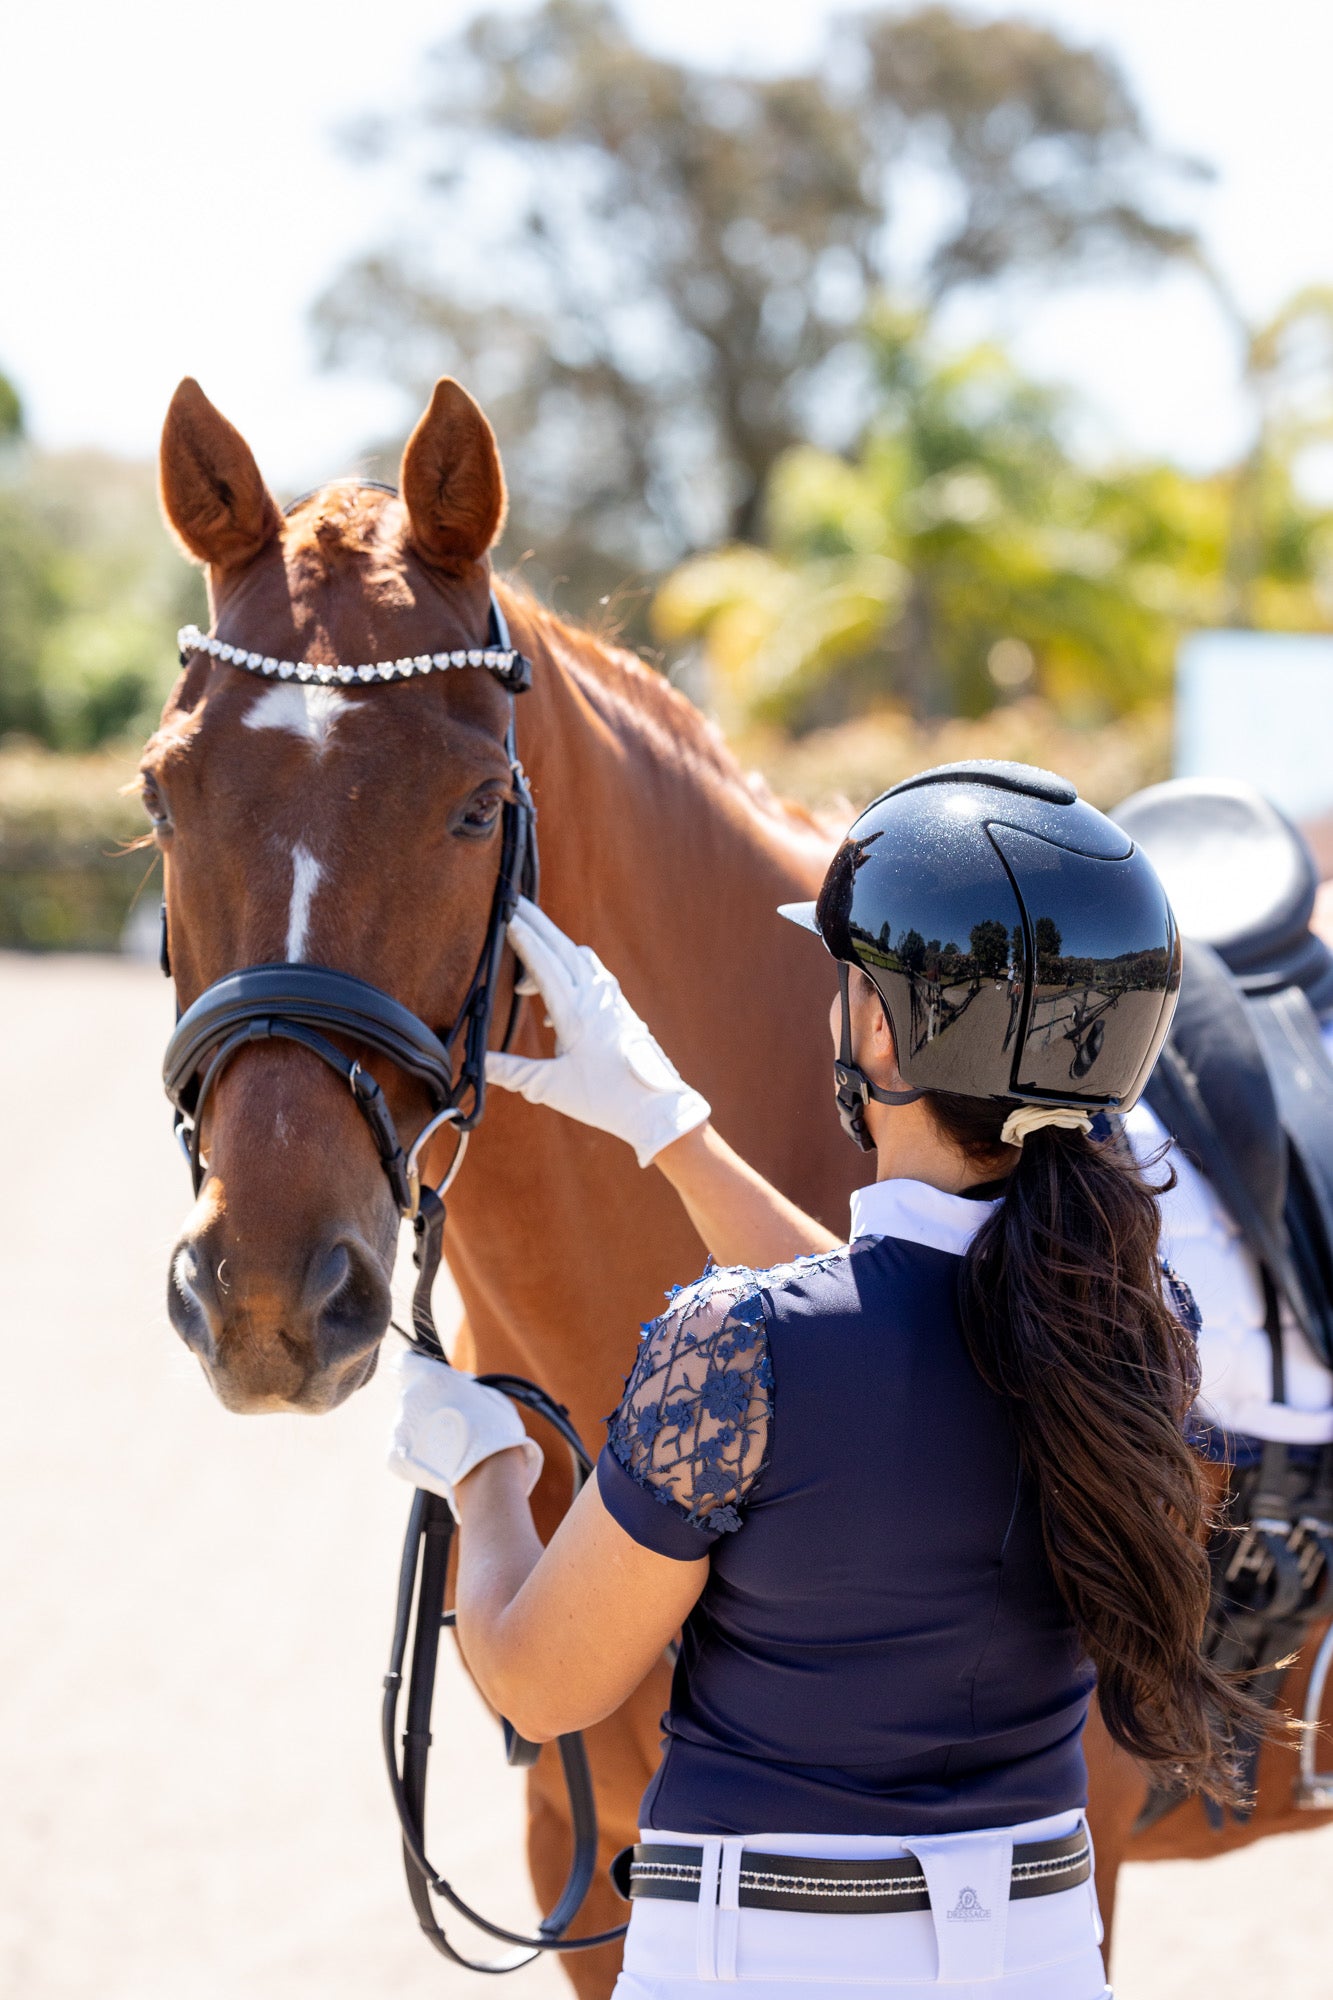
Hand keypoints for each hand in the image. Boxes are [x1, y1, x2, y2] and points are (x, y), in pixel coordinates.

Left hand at [387, 1348, 542, 1518]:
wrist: (485, 1473)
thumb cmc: (494, 1430)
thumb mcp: (489, 1395)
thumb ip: (467, 1386)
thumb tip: (461, 1385)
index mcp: (429, 1376)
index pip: (406, 1362)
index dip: (415, 1371)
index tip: (424, 1382)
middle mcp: (407, 1397)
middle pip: (411, 1398)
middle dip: (426, 1408)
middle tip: (451, 1424)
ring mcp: (397, 1427)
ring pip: (408, 1427)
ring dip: (423, 1434)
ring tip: (451, 1450)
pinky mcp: (393, 1456)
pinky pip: (404, 1453)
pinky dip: (418, 1458)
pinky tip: (440, 1464)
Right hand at [485, 899, 710, 1166]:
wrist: (656, 1106)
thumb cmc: (605, 1098)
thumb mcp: (550, 1088)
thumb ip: (511, 1073)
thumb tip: (475, 1065)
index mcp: (575, 1013)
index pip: (544, 965)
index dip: (523, 940)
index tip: (506, 918)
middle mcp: (595, 997)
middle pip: (562, 947)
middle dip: (537, 924)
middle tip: (515, 903)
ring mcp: (611, 999)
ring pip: (579, 957)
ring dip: (554, 947)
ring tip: (526, 957)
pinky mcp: (620, 1007)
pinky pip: (592, 973)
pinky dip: (570, 968)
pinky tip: (552, 1002)